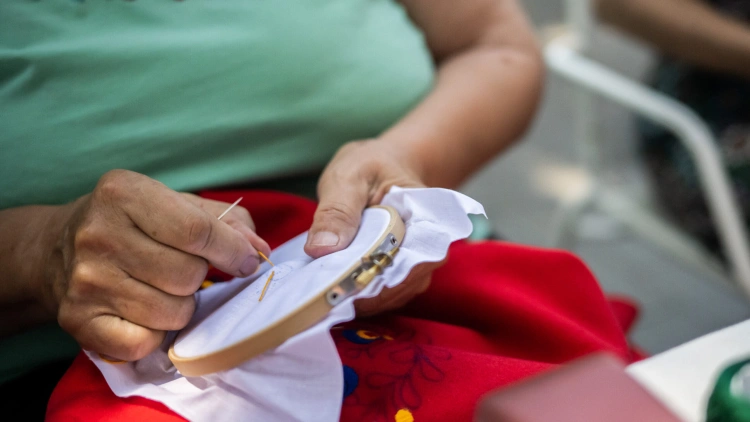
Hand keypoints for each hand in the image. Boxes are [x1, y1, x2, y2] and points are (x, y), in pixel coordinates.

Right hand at [47, 170, 269, 360]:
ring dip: (181, 307)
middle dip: (200, 277)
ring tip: (163, 289)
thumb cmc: (132, 223)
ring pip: (172, 313)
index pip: (198, 231)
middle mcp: (99, 234)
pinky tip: (144, 312)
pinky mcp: (78, 320)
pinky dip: (155, 334)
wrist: (54, 249)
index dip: (233, 251)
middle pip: (188, 275)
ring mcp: (85, 280)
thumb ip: (226, 222)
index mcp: (124, 193)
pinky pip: (144, 342)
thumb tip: (258, 251)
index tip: (246, 262)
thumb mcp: (175, 204)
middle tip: (186, 271)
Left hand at [303, 139, 440, 315]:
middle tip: (327, 293)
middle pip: (403, 282)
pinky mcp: (401, 275)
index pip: (413, 257)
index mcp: (427, 218)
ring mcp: (417, 265)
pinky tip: (338, 292)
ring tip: (329, 294)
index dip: (382, 275)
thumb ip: (337, 211)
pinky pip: (385, 295)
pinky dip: (361, 297)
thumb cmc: (369, 166)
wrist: (383, 166)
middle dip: (366, 292)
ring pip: (394, 294)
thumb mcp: (349, 177)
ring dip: (362, 299)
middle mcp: (430, 247)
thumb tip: (322, 249)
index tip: (346, 285)